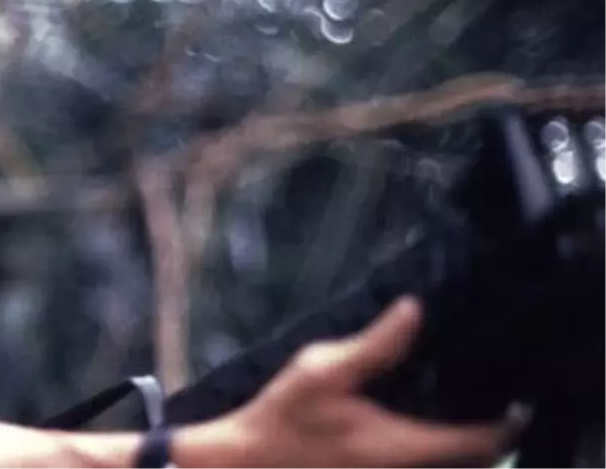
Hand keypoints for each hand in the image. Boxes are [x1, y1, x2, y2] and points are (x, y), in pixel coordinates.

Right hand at [176, 296, 526, 468]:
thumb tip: (415, 310)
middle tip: (492, 383)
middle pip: (470, 454)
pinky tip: (415, 402)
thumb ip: (374, 344)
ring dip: (457, 430)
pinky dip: (429, 434)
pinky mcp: (369, 465)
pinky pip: (417, 453)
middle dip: (488, 424)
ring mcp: (385, 468)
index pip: (481, 441)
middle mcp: (402, 464)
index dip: (508, 420)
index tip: (520, 393)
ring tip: (460, 388)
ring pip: (443, 456)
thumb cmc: (283, 417)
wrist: (245, 460)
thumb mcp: (322, 370)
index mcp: (403, 444)